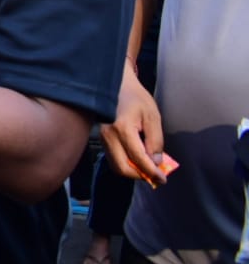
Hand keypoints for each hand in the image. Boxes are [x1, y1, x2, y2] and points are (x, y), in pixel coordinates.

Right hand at [100, 66, 166, 184]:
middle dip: (140, 176)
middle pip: (122, 168)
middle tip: (155, 176)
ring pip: (116, 165)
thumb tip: (156, 162)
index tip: (162, 179)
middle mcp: (108, 136)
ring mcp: (102, 137)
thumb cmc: (135, 97)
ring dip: (133, 171)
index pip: (138, 158)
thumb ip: (156, 141)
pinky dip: (126, 164)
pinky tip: (137, 160)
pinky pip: (113, 158)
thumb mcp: (152, 116)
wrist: (114, 84)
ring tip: (148, 169)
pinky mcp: (101, 138)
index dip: (151, 172)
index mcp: (123, 128)